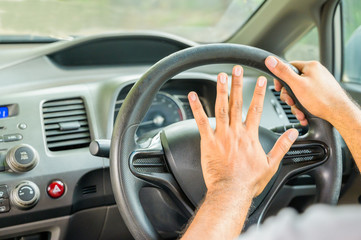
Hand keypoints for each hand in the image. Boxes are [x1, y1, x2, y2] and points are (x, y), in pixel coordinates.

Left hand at [188, 65, 298, 197]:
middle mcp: (236, 132)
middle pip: (237, 103)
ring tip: (221, 76)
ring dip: (221, 90)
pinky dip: (196, 108)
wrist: (231, 191)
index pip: (257, 109)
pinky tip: (192, 97)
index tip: (261, 80)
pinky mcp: (208, 142)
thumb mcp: (271, 164)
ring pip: (221, 108)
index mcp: (250, 136)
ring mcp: (221, 135)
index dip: (259, 93)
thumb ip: (282, 146)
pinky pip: (201, 122)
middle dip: (238, 84)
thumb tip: (292, 133)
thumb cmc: (249, 181)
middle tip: (237, 69)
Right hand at [265, 57, 349, 124]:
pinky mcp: (321, 94)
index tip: (278, 88)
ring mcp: (319, 84)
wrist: (339, 113)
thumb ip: (282, 72)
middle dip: (289, 96)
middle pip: (293, 82)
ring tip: (300, 111)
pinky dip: (303, 107)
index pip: (289, 67)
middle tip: (291, 102)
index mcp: (311, 66)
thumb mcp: (297, 85)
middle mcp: (316, 73)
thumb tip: (270, 60)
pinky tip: (304, 113)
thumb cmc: (322, 99)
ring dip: (296, 105)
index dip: (281, 79)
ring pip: (299, 93)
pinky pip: (307, 98)